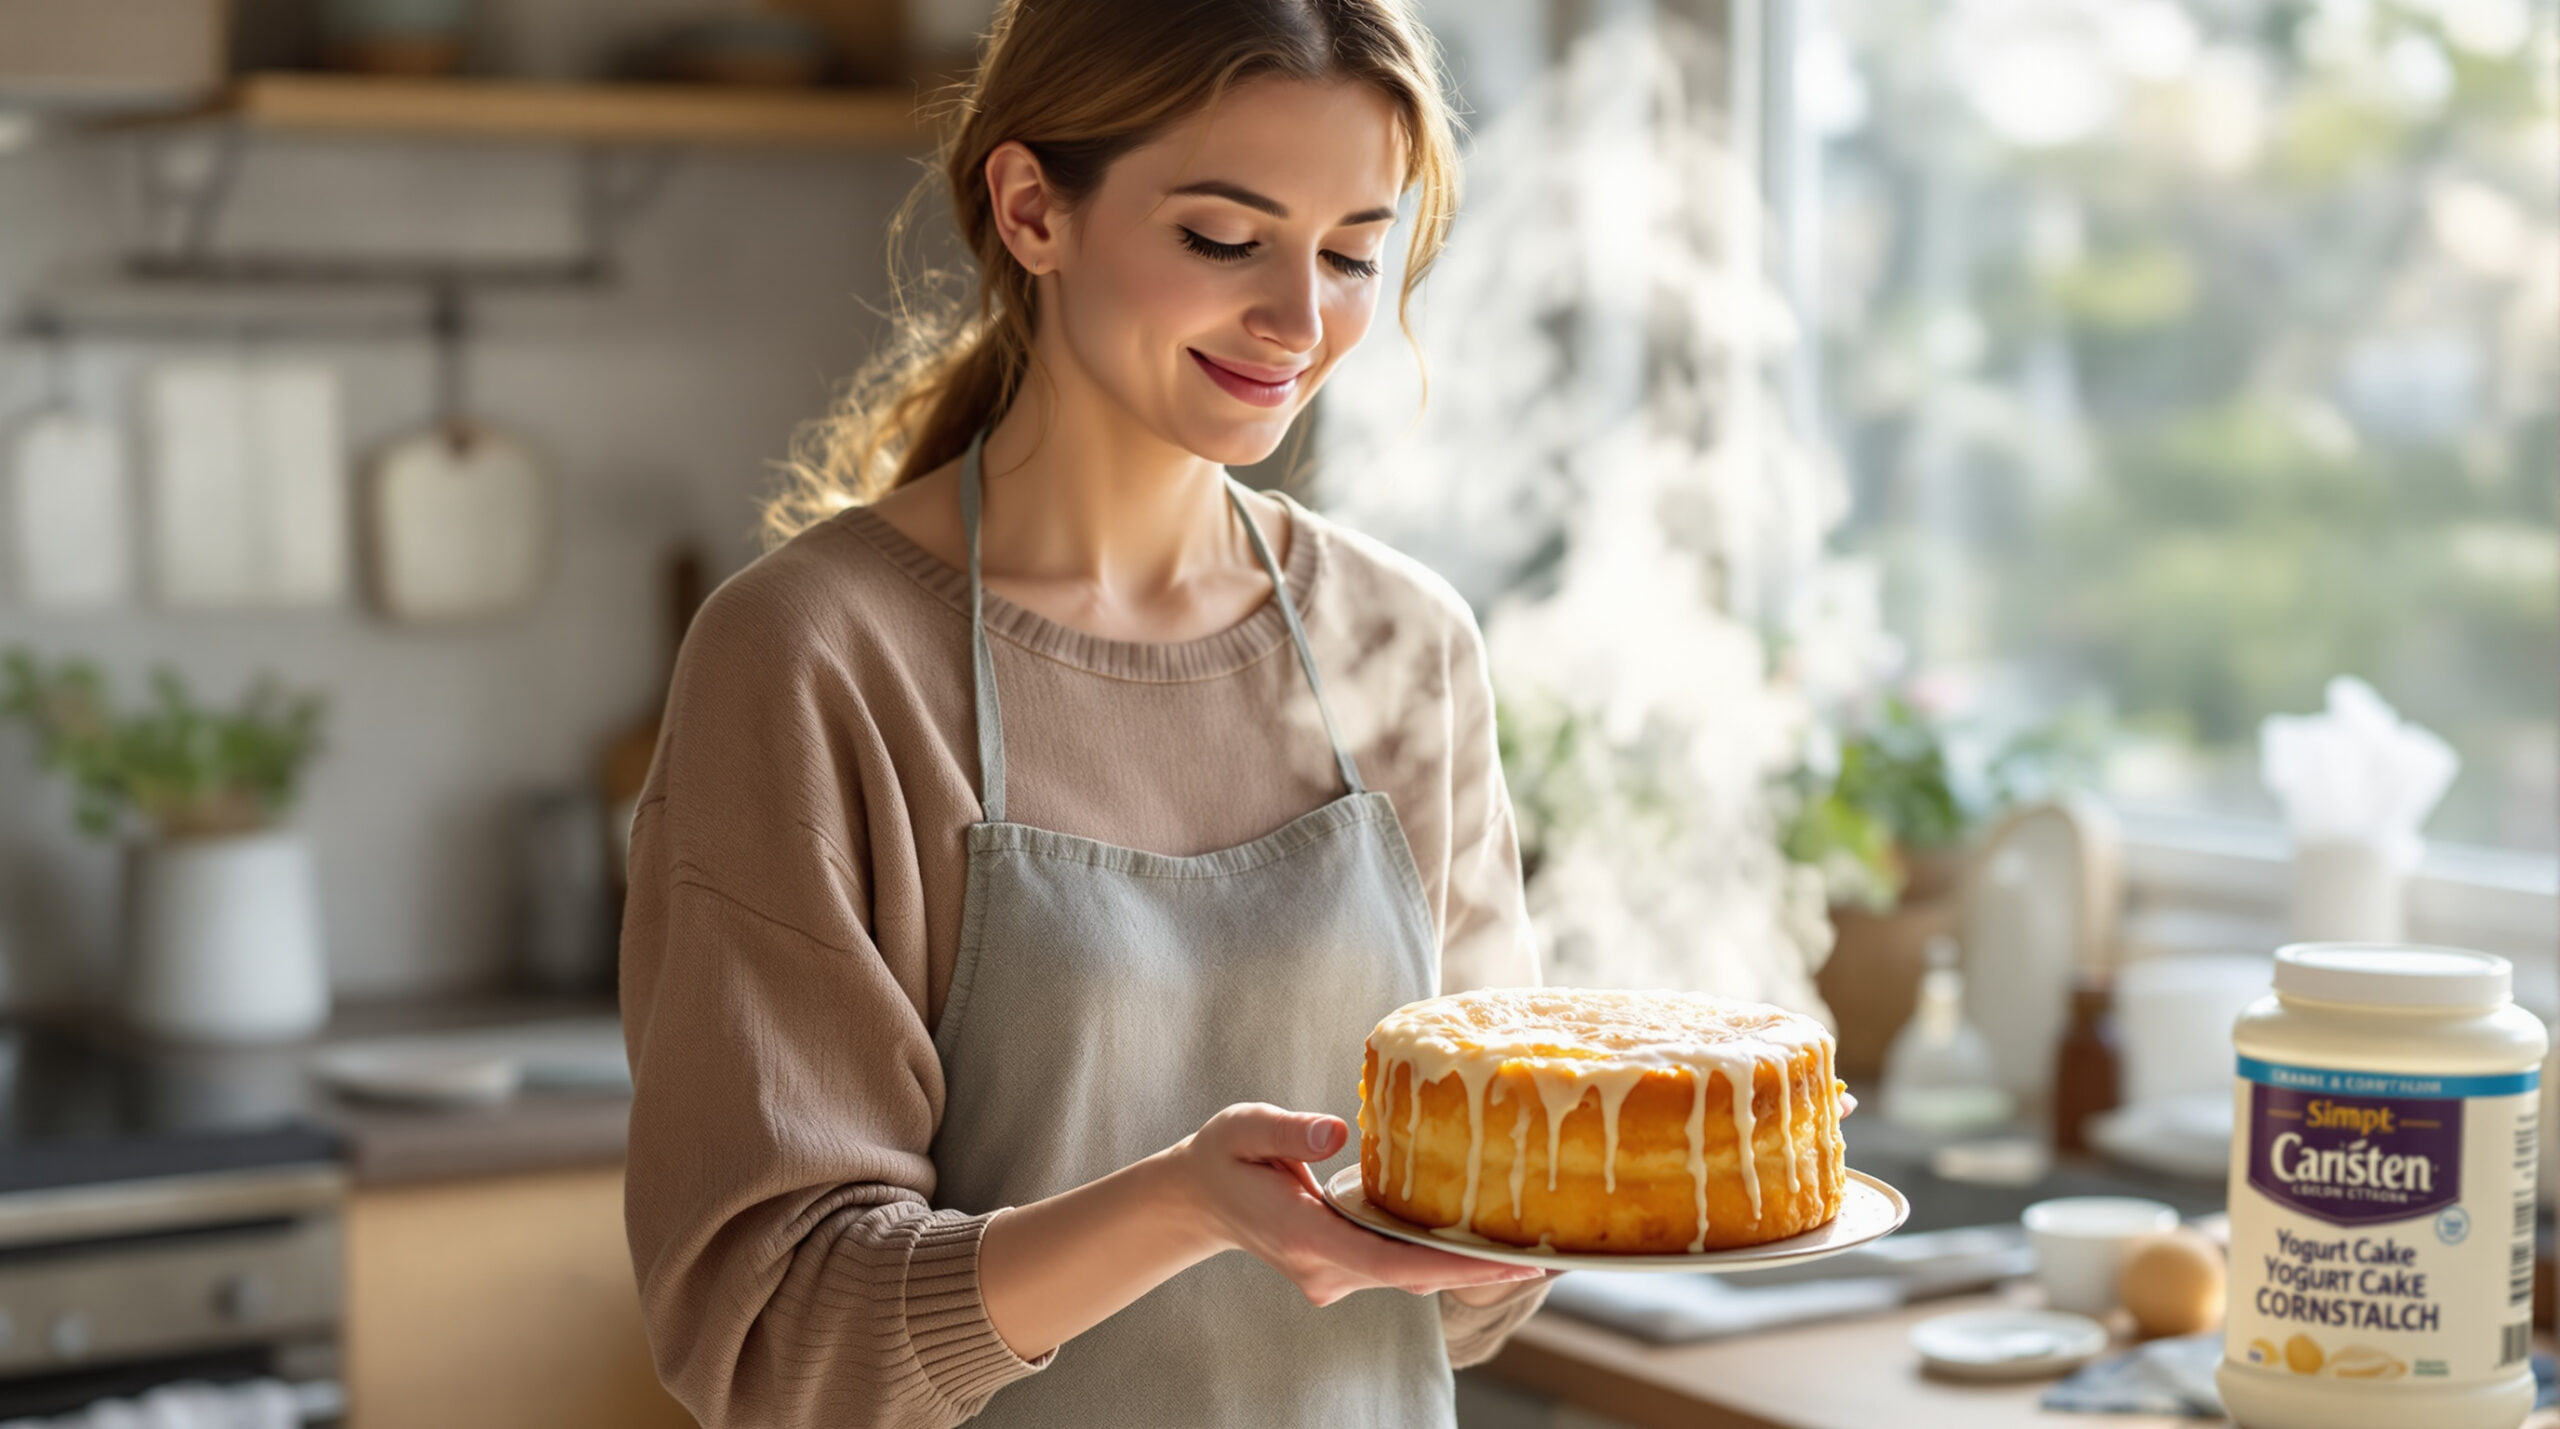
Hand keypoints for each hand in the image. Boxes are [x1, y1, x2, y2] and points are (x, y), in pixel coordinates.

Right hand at [1172, 1102, 1549, 1307]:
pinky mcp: (1344, 1268)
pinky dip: (1443, 1257)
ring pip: (1411, 1277)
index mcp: (1303, 1237)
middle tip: (1549, 1258)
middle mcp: (1324, 1268)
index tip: (1507, 1264)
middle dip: (1479, 1271)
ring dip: (1467, 1266)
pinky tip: (1487, 1241)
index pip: (1389, 1263)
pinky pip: (1401, 1267)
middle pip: (1413, 1277)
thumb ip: (1289, 1131)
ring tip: (1536, 1251)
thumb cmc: (1224, 1156)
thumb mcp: (1244, 1128)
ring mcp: (1334, 1275)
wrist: (1198, 1199)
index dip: (1452, 1266)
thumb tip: (1335, 1130)